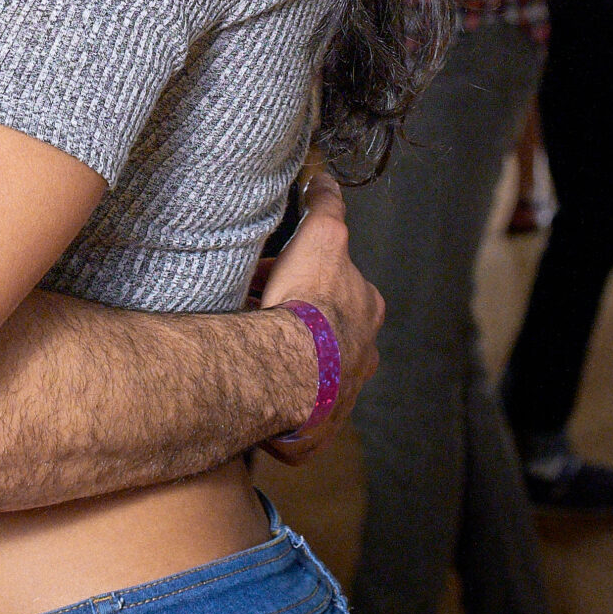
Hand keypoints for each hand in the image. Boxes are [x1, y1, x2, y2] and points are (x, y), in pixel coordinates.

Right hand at [254, 173, 382, 464]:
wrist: (294, 366)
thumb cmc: (311, 299)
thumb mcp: (322, 235)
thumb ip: (326, 206)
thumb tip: (325, 180)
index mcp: (367, 311)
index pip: (338, 289)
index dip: (304, 279)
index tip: (272, 279)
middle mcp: (362, 357)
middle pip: (326, 336)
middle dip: (294, 325)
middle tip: (253, 315)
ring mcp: (340, 398)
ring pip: (310, 376)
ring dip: (283, 365)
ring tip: (245, 352)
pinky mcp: (313, 433)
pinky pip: (292, 419)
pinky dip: (273, 406)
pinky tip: (248, 393)